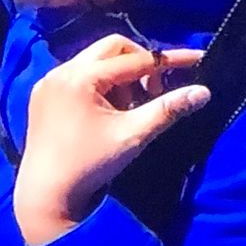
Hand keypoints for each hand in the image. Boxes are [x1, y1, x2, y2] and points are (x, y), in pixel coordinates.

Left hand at [13, 35, 209, 245]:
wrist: (46, 196)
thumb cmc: (91, 165)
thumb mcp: (133, 136)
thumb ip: (167, 109)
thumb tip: (203, 91)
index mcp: (81, 77)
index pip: (135, 59)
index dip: (167, 60)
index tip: (196, 59)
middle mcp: (61, 70)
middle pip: (113, 49)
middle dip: (139, 65)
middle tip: (152, 93)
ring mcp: (48, 81)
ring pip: (95, 61)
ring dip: (119, 77)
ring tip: (127, 110)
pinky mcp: (42, 95)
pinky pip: (77, 75)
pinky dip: (98, 85)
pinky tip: (105, 113)